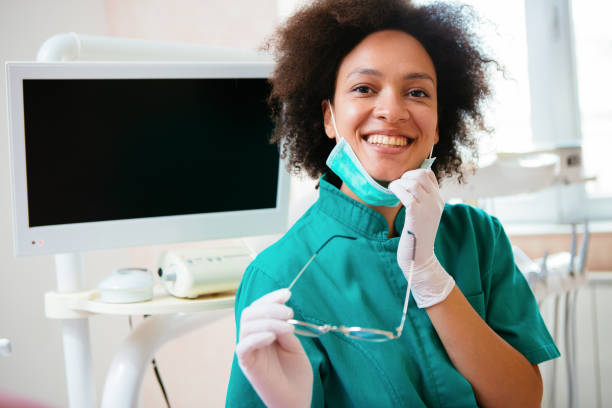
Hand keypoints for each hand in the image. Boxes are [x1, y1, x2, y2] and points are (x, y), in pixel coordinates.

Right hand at [236, 289, 312, 407]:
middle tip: (289, 313)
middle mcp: (253, 339)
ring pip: (247, 326)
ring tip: (288, 327)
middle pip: (249, 313)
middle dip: (269, 307)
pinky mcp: (247, 364)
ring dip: (268, 321)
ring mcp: (249, 351)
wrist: (296, 400)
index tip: (287, 293)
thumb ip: (286, 331)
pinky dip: (256, 337)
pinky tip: (272, 337)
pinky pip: (243, 346)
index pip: (259, 308)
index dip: (270, 298)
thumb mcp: (294, 346)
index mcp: (264, 331)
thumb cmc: (296, 375)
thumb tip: (283, 314)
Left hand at [388, 169, 454, 307]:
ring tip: (394, 190)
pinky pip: (407, 194)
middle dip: (406, 176)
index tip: (404, 183)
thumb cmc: (417, 237)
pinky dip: (397, 189)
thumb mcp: (423, 215)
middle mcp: (435, 202)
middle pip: (421, 174)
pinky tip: (392, 193)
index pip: (429, 174)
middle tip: (398, 187)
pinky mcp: (416, 216)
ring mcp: (427, 208)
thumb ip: (420, 200)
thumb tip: (406, 183)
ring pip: (414, 182)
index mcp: (438, 200)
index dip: (414, 173)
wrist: (420, 259)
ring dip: (400, 183)